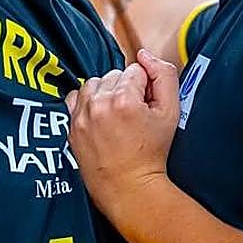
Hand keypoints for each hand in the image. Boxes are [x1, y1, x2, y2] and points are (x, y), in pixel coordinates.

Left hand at [67, 50, 179, 212]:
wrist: (130, 186)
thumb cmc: (151, 153)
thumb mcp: (171, 112)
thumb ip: (164, 75)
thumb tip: (144, 56)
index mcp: (124, 99)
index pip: (135, 70)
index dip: (144, 88)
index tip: (145, 107)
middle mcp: (99, 104)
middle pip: (114, 75)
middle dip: (125, 89)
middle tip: (133, 114)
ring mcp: (82, 115)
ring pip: (94, 83)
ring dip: (105, 93)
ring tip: (117, 115)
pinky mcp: (71, 125)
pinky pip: (76, 97)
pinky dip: (87, 102)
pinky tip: (99, 117)